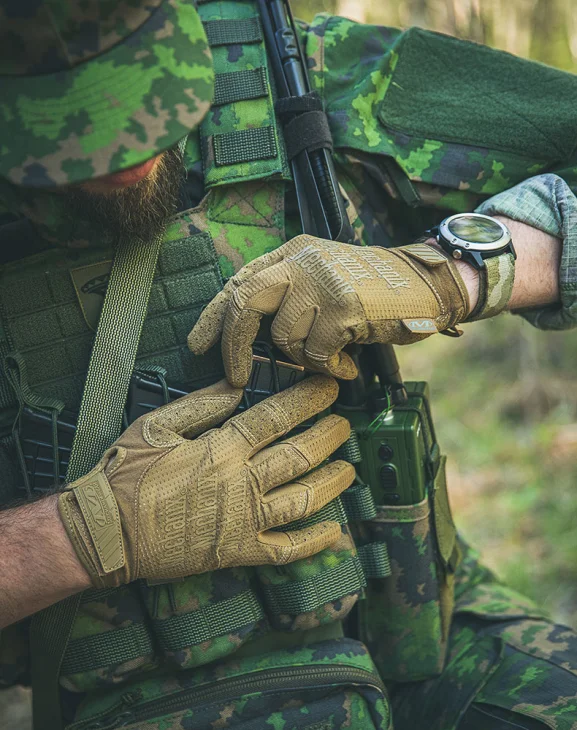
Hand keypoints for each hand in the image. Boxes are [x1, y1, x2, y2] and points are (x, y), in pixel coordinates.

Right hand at [58, 376, 353, 587]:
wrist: (108, 531)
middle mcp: (241, 482)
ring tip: (350, 469)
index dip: (308, 399)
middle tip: (346, 425)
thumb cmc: (128, 473)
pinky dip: (314, 542)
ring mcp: (244, 520)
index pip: (277, 417)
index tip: (330, 388)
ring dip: (333, 483)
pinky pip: (286, 550)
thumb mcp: (158, 425)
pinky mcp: (238, 551)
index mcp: (223, 448)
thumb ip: (202, 405)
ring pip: (303, 500)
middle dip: (330, 436)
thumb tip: (238, 385)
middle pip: (300, 455)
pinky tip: (335, 530)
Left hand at [188, 235, 469, 385]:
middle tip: (236, 378)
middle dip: (234, 345)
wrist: (426, 283)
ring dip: (304, 360)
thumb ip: (290, 298)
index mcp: (292, 253)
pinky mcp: (343, 304)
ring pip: (284, 337)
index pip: (240, 282)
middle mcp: (302, 261)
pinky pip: (317, 352)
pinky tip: (347, 366)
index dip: (214, 316)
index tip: (197, 345)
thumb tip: (251, 340)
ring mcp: (322, 281)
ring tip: (330, 360)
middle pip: (246, 302)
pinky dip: (330, 368)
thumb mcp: (324, 280)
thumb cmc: (372, 291)